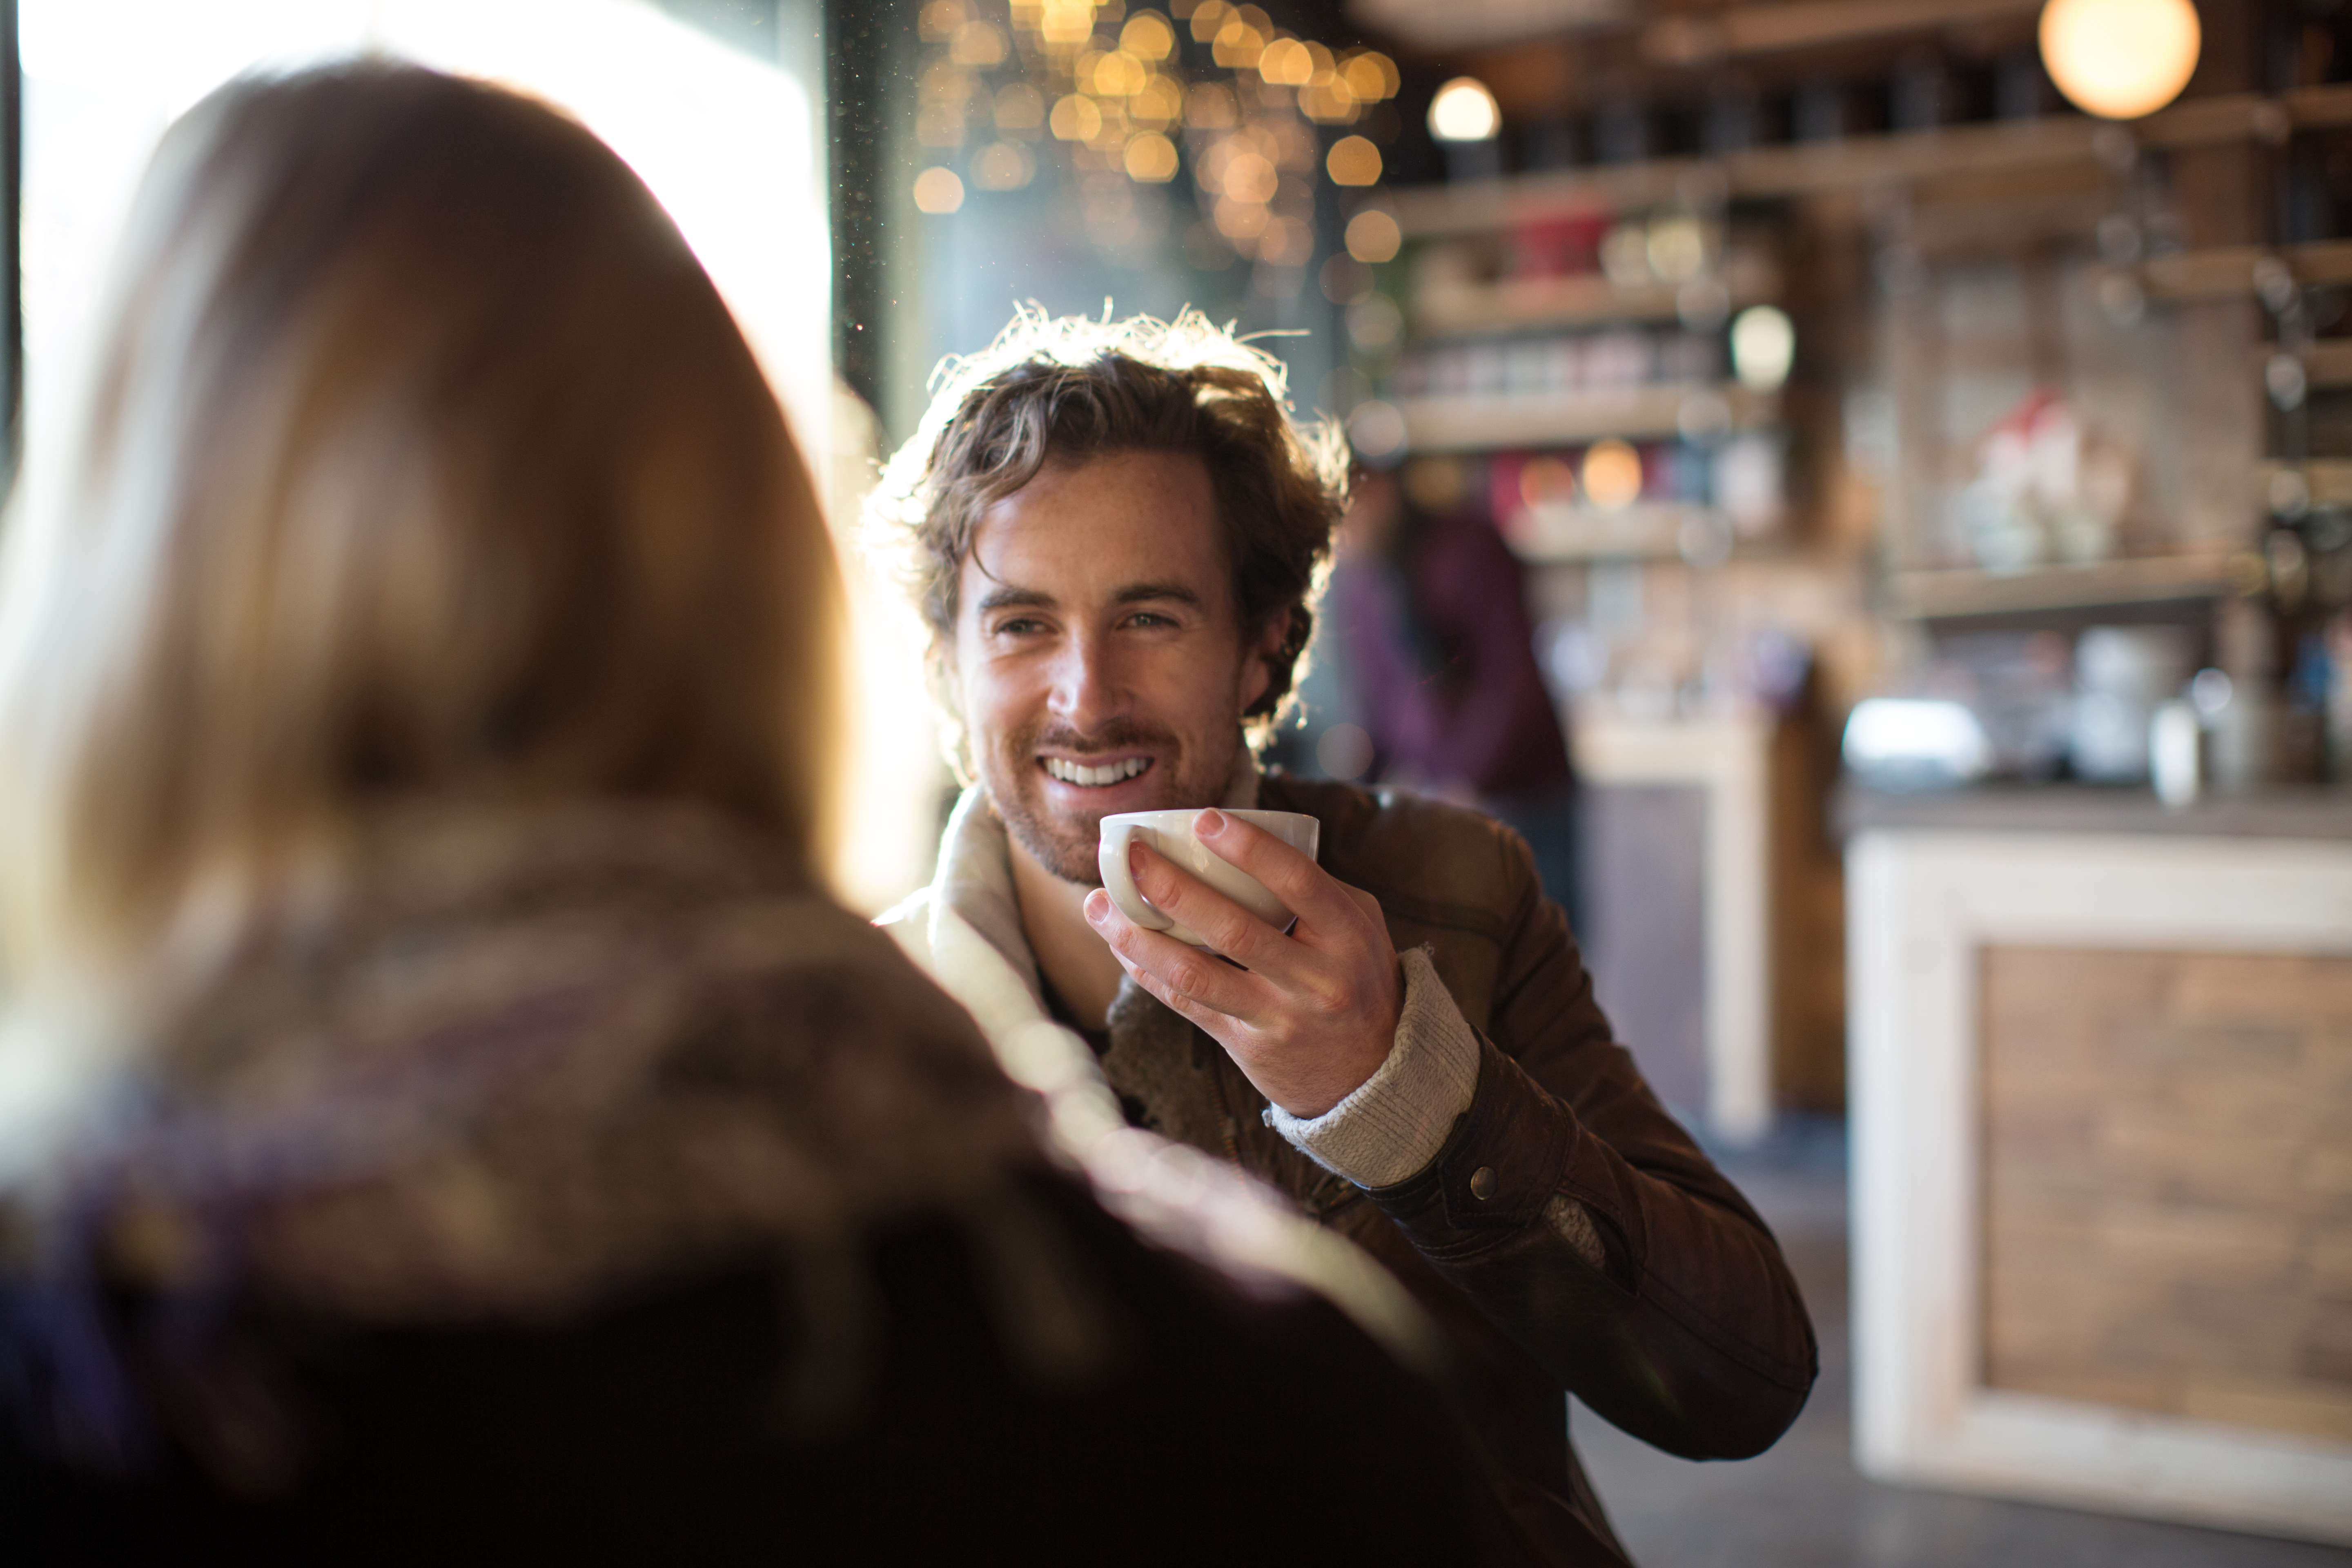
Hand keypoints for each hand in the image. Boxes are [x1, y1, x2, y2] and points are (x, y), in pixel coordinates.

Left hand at [1082, 809, 1400, 1117]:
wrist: (1373, 1075)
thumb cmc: (1360, 979)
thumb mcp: (1362, 927)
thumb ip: (1318, 886)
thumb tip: (1249, 838)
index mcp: (1348, 936)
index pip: (1297, 882)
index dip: (1249, 848)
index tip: (1203, 819)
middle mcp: (1316, 980)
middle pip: (1234, 929)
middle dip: (1173, 888)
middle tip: (1132, 854)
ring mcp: (1280, 1019)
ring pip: (1196, 975)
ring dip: (1139, 937)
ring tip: (1098, 904)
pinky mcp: (1248, 1048)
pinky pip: (1186, 1005)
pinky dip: (1147, 972)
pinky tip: (1120, 943)